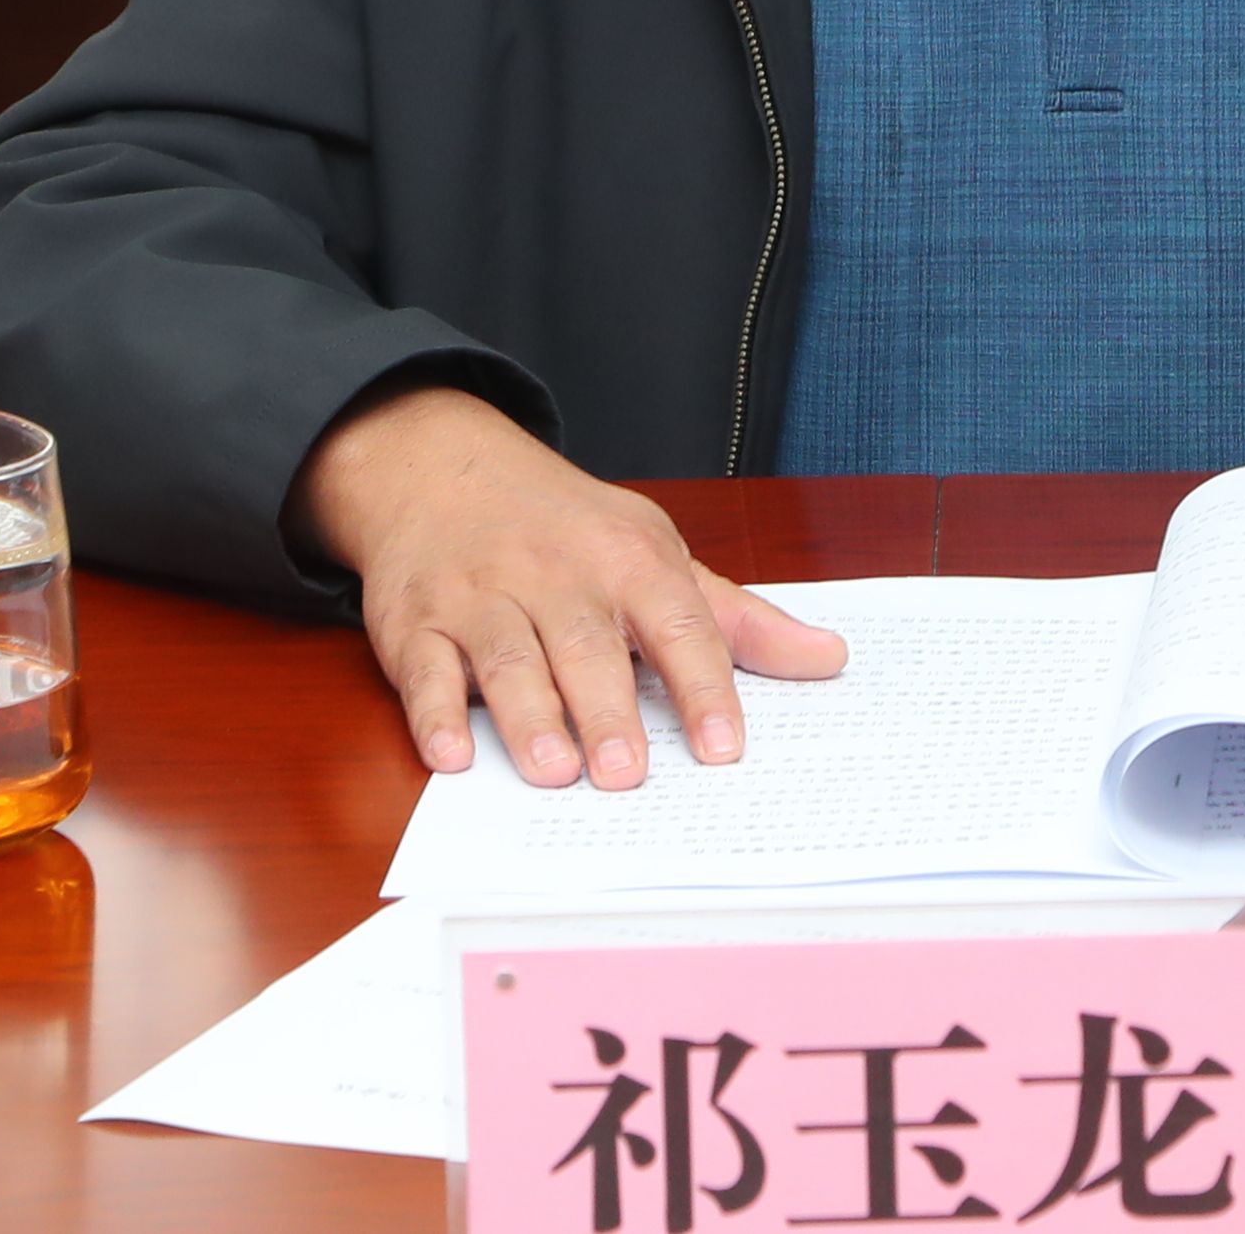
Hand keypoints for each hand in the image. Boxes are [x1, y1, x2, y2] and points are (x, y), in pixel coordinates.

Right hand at [286, 381, 846, 788]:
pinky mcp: (416, 621)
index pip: (676, 621)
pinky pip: (424, 668)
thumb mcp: (654, 552)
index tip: (725, 747)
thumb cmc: (566, 530)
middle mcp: (555, 575)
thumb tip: (828, 658)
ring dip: (529, 716)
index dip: (703, 685)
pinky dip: (435, 712)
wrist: (441, 469)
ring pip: (507, 657)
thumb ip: (733, 618)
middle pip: (586, 645)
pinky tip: (451, 755)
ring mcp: (481, 596)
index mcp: (627, 559)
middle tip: (626, 775)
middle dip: (607, 709)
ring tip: (556, 773)